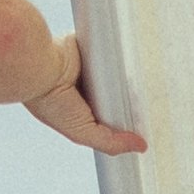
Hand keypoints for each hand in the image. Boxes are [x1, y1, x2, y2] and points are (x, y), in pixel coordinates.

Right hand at [24, 45, 144, 155]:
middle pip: (116, 93)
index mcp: (79, 108)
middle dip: (132, 96)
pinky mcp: (90, 47)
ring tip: (151, 78)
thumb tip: (141, 147)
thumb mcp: (81, 132)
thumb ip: (109, 142)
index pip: (109, 115)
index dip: (126, 117)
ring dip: (129, 74)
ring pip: (116, 71)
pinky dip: (121, 54)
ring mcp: (87, 67)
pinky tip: (137, 58)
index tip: (146, 121)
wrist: (39, 68)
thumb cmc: (51, 103)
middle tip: (154, 100)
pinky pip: (111, 50)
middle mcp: (84, 88)